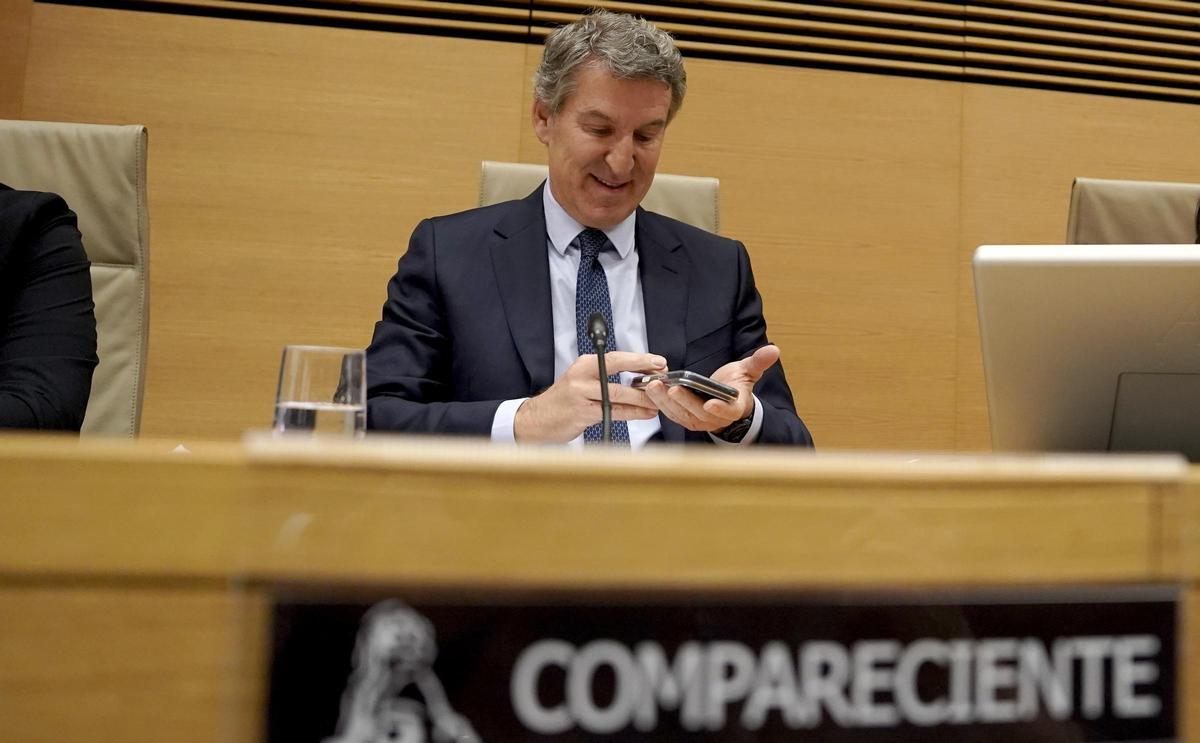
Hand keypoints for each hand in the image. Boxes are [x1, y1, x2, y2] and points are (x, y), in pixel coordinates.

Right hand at [514, 352, 665, 442]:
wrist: (537, 419)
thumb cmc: (564, 401)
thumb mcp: (581, 381)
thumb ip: (604, 377)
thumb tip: (639, 376)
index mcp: (584, 364)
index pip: (616, 357)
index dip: (639, 359)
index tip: (659, 362)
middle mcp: (581, 375)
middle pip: (617, 370)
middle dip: (644, 374)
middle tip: (663, 378)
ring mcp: (580, 394)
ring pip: (618, 393)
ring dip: (641, 398)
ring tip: (658, 401)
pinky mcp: (582, 413)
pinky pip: (613, 411)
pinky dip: (632, 413)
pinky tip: (645, 414)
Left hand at [643, 345, 780, 433]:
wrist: (725, 402)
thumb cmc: (735, 387)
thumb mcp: (748, 373)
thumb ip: (758, 362)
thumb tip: (774, 349)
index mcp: (732, 409)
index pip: (727, 411)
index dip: (719, 409)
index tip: (710, 403)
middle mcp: (714, 419)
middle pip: (697, 412)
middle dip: (683, 400)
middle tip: (671, 387)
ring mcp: (697, 421)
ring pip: (679, 413)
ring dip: (665, 401)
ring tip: (654, 385)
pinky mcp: (683, 418)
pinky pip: (669, 412)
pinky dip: (658, 401)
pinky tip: (649, 389)